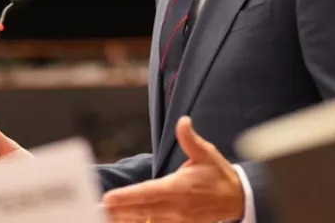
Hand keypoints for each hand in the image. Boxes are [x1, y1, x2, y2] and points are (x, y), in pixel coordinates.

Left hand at [102, 116, 243, 222]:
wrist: (237, 199)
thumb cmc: (218, 174)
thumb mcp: (206, 153)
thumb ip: (190, 139)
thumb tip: (183, 121)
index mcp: (178, 187)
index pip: (147, 192)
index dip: (127, 197)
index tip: (109, 198)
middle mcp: (175, 207)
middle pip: (140, 210)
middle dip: (118, 210)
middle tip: (97, 209)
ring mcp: (177, 220)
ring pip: (145, 221)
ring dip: (124, 219)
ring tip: (105, 216)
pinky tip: (125, 221)